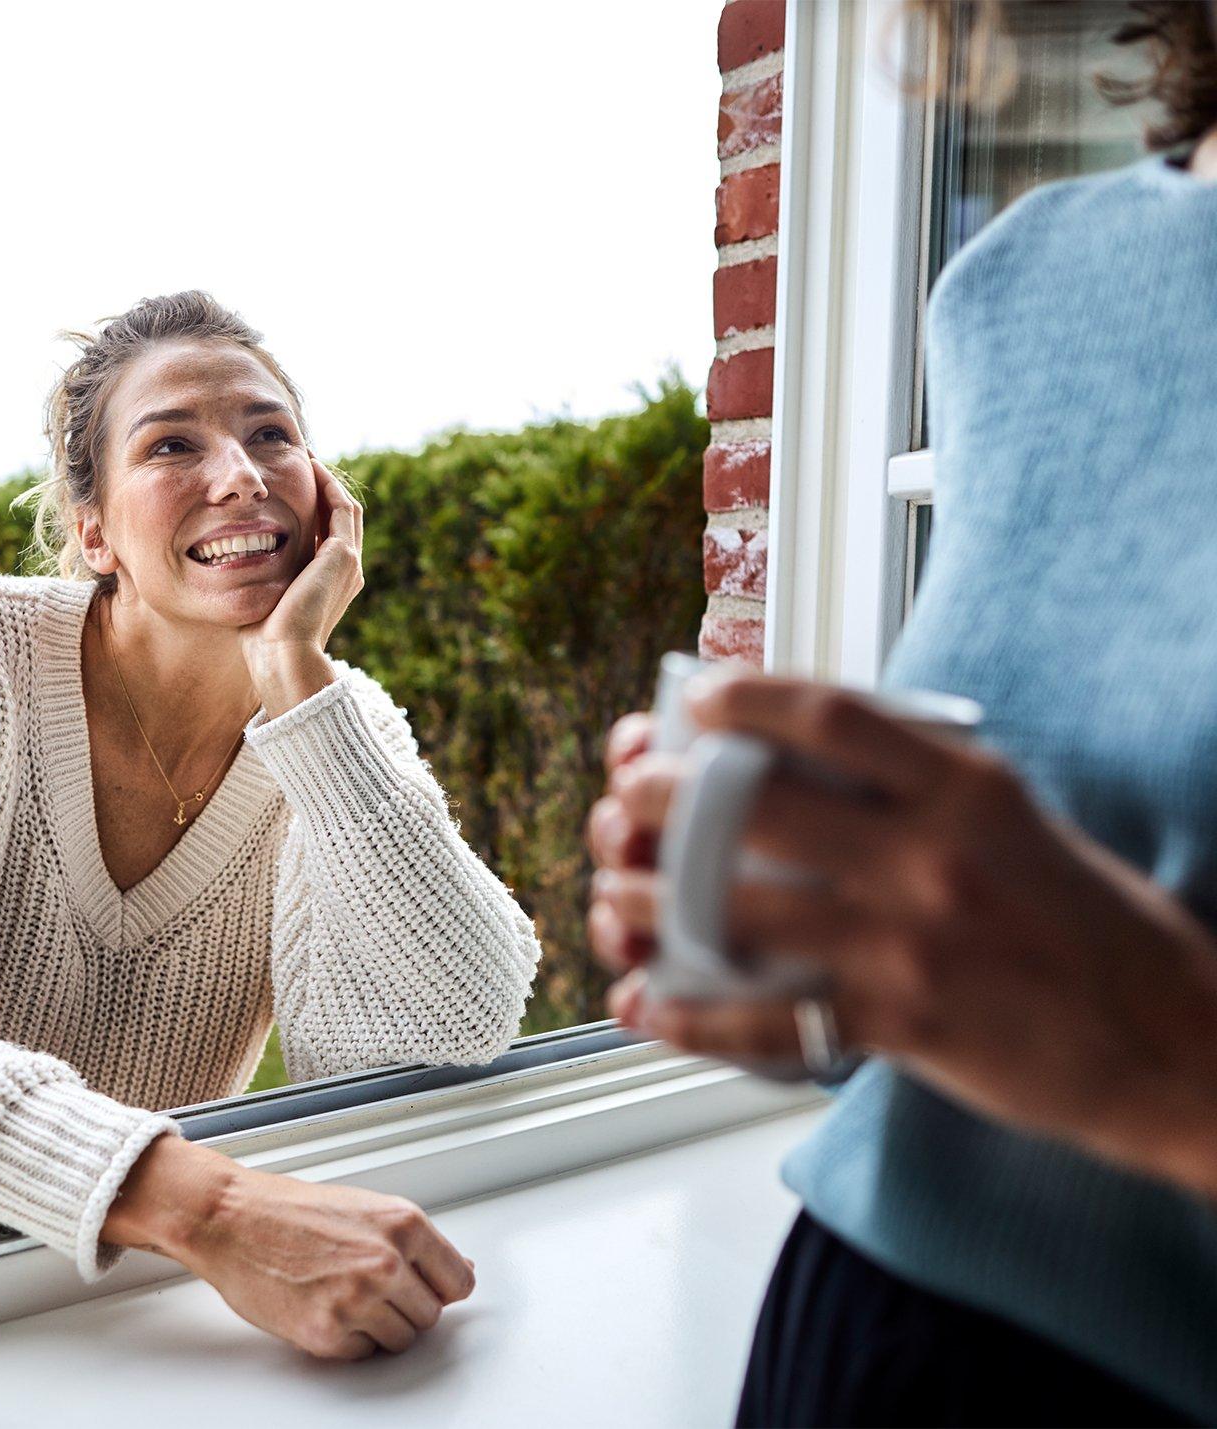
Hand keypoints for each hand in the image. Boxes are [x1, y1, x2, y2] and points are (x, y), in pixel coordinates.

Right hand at [102, 1134, 474, 1358]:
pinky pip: (362, 1353)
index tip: (424, 1289)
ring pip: (400, 1340)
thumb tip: (460, 1269)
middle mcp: (387, 1262)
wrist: (231, 1220)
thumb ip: (414, 1243)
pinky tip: (321, 1306)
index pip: (458, 1281)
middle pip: (430, 1316)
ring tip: (341, 1294)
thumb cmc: (290, 1211)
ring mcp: (358, 1300)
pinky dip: (345, 1339)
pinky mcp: (328, 1333)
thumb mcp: (366, 1209)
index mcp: (403, 1224)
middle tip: (367, 1287)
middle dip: (404, 1308)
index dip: (438, 1288)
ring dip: (376, 1327)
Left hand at [239, 457, 363, 714]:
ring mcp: (349, 563)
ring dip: (327, 479)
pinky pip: (340, 508)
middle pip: (340, 516)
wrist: (284, 658)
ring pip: (345, 507)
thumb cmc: (263, 641)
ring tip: (305, 456)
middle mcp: (347, 571)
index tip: (286, 486)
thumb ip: (258, 578)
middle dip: (322, 487)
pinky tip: (309, 467)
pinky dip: (328, 485)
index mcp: (331, 583)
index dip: (311, 507)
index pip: (327, 534)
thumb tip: (227, 565)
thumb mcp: (261, 600)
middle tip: (299, 460)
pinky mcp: (342, 557)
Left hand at [586, 673, 1216, 1196]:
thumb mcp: (1015, 821)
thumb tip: (805, 758)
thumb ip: (919, 788)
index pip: (831, 717)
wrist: (1170, 1042)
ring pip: (735, 908)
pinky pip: (764, 1018)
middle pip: (753, 806)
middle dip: (661, 799)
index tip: (693, 701)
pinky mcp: (899, 1023)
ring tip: (611, 897)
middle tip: (623, 802)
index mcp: (963, 788)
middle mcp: (929, 854)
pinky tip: (642, 1002)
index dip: (744, 699)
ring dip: (648, 902)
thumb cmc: (1086, 928)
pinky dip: (689, 1015)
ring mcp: (909, 940)